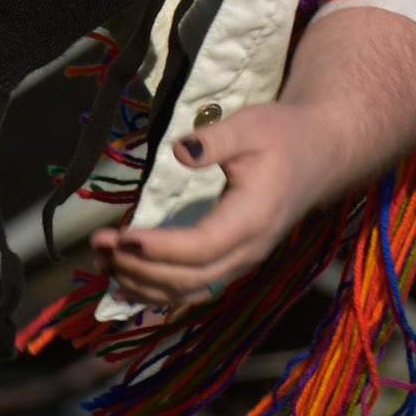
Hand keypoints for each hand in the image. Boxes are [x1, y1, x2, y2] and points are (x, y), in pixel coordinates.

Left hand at [91, 98, 343, 309]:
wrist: (318, 155)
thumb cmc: (284, 135)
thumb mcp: (252, 125)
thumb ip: (215, 139)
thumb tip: (178, 151)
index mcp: (252, 219)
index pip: (198, 247)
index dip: (157, 248)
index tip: (120, 237)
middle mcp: (247, 252)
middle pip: (186, 278)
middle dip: (137, 267)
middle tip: (97, 245)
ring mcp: (241, 263)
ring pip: (185, 291)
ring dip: (140, 283)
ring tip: (101, 262)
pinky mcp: (232, 263)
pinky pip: (191, 290)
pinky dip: (156, 291)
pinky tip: (126, 283)